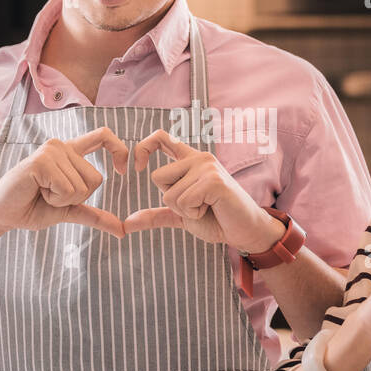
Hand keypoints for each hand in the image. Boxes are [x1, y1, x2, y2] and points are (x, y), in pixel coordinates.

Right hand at [0, 127, 129, 236]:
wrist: (4, 213)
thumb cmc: (33, 208)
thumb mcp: (71, 211)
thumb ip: (96, 216)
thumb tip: (123, 230)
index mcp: (71, 152)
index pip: (104, 136)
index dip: (120, 150)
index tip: (123, 170)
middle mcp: (62, 146)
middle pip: (96, 178)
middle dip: (77, 198)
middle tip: (50, 194)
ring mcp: (51, 151)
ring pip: (82, 186)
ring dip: (63, 199)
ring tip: (42, 192)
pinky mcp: (41, 161)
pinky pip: (67, 189)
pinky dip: (55, 199)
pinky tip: (37, 191)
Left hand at [122, 129, 281, 248]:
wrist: (244, 231)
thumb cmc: (216, 220)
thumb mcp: (180, 216)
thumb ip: (155, 215)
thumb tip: (126, 224)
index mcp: (191, 160)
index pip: (161, 138)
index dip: (143, 147)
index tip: (135, 167)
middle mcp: (199, 158)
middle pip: (157, 177)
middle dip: (171, 200)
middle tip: (197, 204)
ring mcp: (207, 167)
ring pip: (169, 194)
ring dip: (184, 210)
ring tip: (207, 207)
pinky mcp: (213, 181)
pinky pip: (183, 201)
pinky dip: (193, 213)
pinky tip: (211, 209)